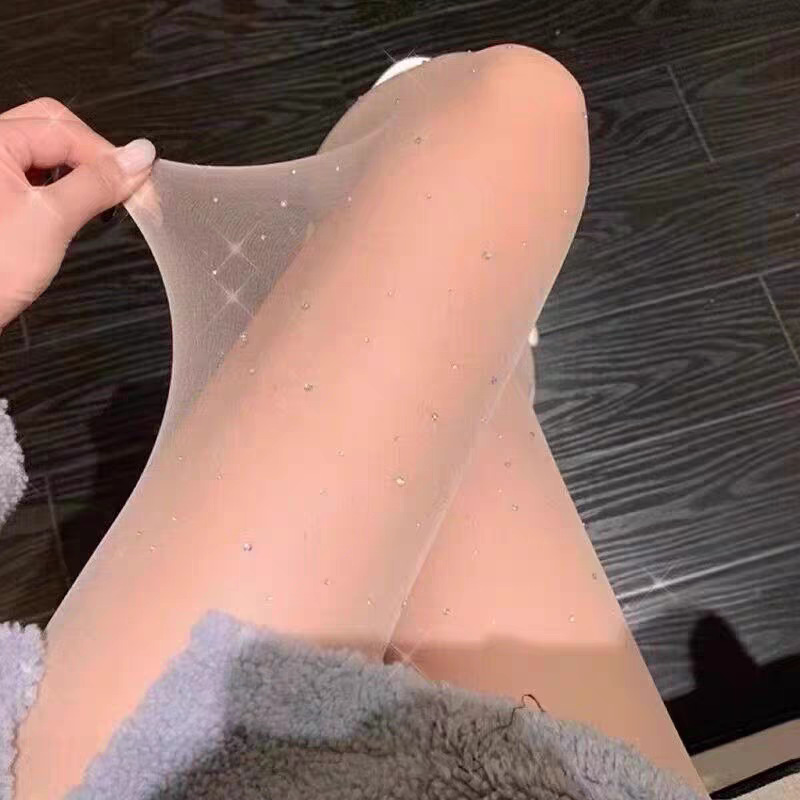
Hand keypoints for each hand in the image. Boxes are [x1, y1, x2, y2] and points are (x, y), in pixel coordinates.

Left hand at [0, 97, 155, 328]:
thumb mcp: (52, 220)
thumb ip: (98, 183)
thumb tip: (139, 158)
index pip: (64, 128)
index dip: (107, 156)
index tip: (140, 185)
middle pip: (52, 132)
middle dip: (91, 159)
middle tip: (120, 190)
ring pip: (42, 155)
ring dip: (75, 175)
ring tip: (94, 205)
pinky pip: (29, 178)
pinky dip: (56, 191)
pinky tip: (66, 213)